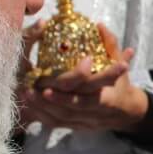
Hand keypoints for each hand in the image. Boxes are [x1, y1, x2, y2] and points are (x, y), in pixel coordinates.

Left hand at [21, 23, 146, 133]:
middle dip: (51, 99)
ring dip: (43, 107)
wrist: (126, 112)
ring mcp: (85, 123)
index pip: (90, 97)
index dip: (71, 92)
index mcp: (109, 99)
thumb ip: (111, 46)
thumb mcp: (120, 64)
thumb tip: (99, 26)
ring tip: (26, 93)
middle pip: (71, 109)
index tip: (52, 84)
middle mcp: (96, 114)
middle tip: (32, 88)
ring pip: (61, 118)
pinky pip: (57, 124)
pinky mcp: (76, 127)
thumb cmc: (121, 85)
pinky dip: (43, 115)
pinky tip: (30, 104)